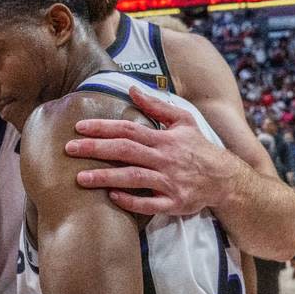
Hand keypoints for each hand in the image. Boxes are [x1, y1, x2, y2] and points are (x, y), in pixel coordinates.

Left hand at [66, 85, 237, 216]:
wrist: (225, 179)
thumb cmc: (199, 148)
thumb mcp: (183, 121)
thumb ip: (157, 106)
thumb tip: (132, 89)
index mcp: (164, 138)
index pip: (129, 129)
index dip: (103, 128)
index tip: (79, 127)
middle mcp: (164, 159)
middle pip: (126, 151)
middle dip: (96, 149)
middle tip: (69, 149)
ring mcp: (169, 182)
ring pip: (134, 178)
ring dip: (106, 178)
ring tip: (80, 179)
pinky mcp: (174, 203)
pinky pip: (150, 204)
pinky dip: (131, 201)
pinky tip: (112, 197)